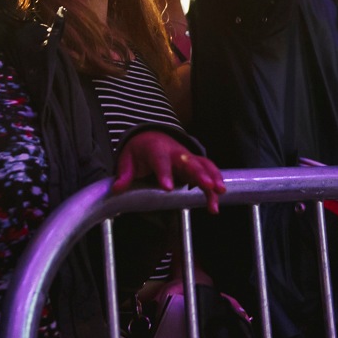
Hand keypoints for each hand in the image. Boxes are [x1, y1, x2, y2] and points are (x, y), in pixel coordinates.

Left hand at [111, 130, 225, 213]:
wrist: (151, 137)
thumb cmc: (140, 149)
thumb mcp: (127, 159)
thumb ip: (124, 174)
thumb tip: (118, 188)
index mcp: (157, 149)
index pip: (161, 160)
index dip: (165, 173)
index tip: (168, 188)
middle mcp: (175, 152)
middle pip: (189, 162)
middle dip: (200, 174)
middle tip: (208, 186)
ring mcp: (187, 157)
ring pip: (203, 165)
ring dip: (213, 178)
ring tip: (219, 193)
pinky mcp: (194, 164)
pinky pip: (208, 171)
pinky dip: (215, 183)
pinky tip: (217, 200)